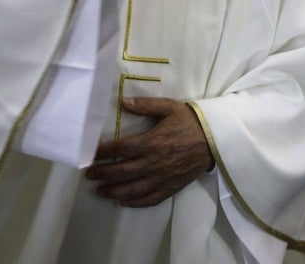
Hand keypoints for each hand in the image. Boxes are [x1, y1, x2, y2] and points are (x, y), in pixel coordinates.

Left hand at [86, 97, 213, 206]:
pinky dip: (136, 202)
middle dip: (102, 173)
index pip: (121, 149)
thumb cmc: (190, 121)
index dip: (103, 152)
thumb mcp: (169, 107)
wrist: (215, 139)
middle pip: (122, 171)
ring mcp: (163, 178)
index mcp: (152, 142)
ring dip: (114, 191)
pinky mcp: (172, 187)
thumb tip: (124, 102)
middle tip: (89, 174)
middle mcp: (155, 163)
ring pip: (133, 190)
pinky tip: (124, 201)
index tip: (90, 154)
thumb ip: (145, 105)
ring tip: (100, 191)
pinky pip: (151, 199)